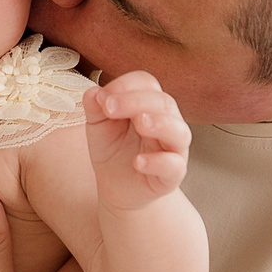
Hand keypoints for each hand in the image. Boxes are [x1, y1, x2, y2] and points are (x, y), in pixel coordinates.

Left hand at [84, 71, 189, 211]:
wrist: (117, 188)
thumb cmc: (112, 150)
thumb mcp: (98, 126)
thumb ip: (95, 108)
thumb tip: (93, 92)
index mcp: (149, 104)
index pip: (147, 83)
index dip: (125, 85)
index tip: (102, 98)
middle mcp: (167, 121)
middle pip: (163, 102)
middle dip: (136, 101)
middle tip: (109, 108)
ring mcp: (173, 148)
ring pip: (178, 131)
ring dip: (160, 124)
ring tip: (140, 124)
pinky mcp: (172, 175)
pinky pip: (174, 166)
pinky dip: (158, 162)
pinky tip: (138, 161)